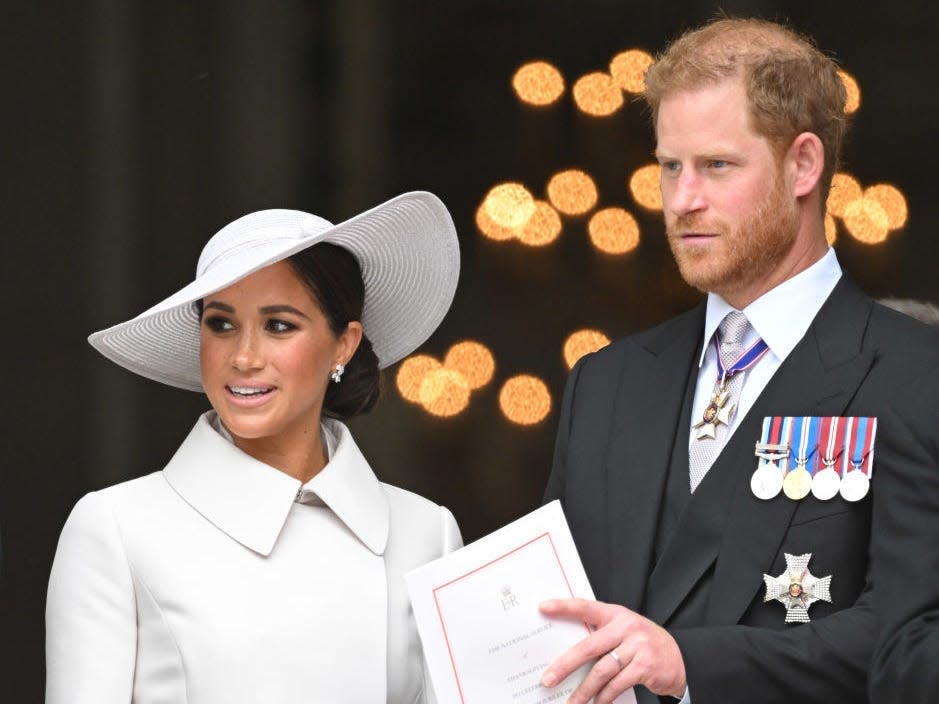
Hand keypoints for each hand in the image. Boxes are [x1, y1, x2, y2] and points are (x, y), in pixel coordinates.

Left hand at [539, 598, 685, 702]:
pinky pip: (618, 684)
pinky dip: (604, 697)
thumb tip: (568, 656)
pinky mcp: (645, 666)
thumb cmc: (641, 643)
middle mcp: (626, 627)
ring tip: (571, 702)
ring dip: (584, 690)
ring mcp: (637, 646)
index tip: (543, 607)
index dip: (564, 607)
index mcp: (615, 614)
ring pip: (602, 671)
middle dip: (565, 665)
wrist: (679, 657)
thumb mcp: (623, 631)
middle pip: (589, 646)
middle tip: (548, 679)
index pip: (586, 607)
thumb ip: (601, 635)